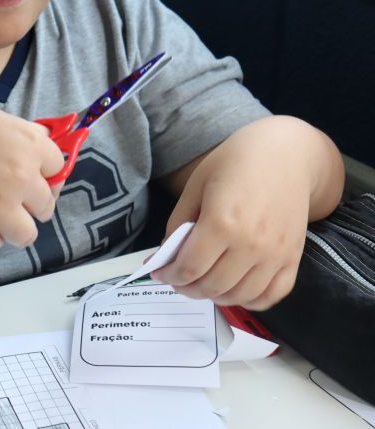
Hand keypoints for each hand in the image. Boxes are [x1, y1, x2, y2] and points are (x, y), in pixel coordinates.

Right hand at [0, 98, 64, 250]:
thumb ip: (24, 135)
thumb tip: (49, 145)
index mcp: (29, 144)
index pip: (58, 169)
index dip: (43, 174)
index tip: (29, 176)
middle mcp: (22, 175)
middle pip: (46, 205)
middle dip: (29, 203)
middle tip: (5, 196)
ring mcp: (2, 204)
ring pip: (27, 234)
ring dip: (13, 227)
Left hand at [151, 117, 339, 309]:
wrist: (285, 154)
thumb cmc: (235, 164)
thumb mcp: (195, 187)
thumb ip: (178, 224)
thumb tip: (163, 258)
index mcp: (222, 222)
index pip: (189, 268)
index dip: (169, 275)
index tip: (161, 272)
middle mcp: (251, 244)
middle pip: (212, 286)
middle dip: (187, 287)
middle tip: (178, 279)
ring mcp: (276, 254)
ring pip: (239, 296)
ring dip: (215, 296)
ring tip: (203, 282)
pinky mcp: (294, 258)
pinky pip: (271, 296)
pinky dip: (250, 300)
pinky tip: (234, 288)